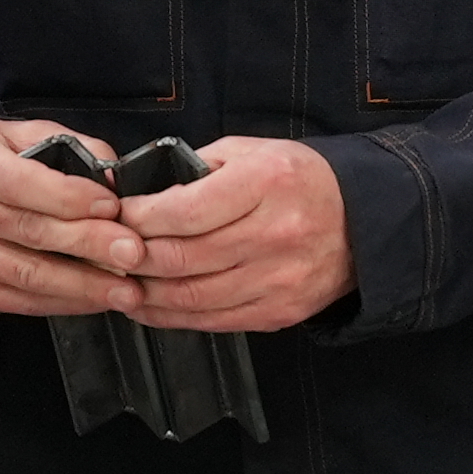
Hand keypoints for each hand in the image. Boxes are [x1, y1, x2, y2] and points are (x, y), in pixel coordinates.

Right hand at [0, 116, 149, 316]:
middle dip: (90, 245)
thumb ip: (67, 146)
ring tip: (124, 287)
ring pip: (27, 274)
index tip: (112, 208)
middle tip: (132, 253)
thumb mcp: (17, 133)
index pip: (22, 182)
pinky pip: (18, 301)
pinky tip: (91, 298)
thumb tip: (111, 178)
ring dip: (84, 285)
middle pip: (30, 231)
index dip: (73, 199)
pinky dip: (61, 302)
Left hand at [119, 136, 353, 331]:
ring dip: (145, 292)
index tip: (117, 215)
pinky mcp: (278, 313)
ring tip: (119, 281)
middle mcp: (274, 235)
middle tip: (108, 251)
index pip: (184, 210)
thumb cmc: (299, 181)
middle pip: (182, 257)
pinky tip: (148, 305)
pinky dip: (171, 316)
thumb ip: (196, 167)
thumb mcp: (251, 151)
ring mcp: (278, 280)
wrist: (364, 222)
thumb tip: (139, 189)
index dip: (139, 218)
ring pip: (191, 297)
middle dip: (133, 257)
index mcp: (265, 184)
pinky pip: (212, 321)